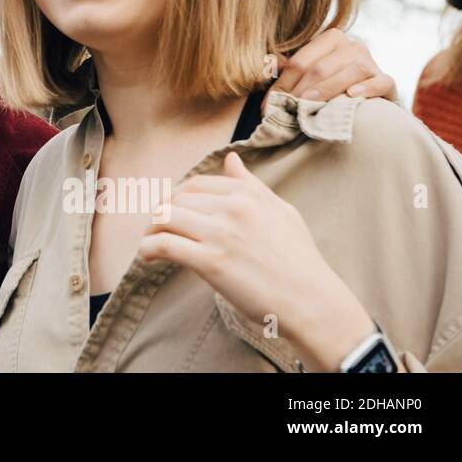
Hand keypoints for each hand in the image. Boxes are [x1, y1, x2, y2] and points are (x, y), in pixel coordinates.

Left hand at [140, 152, 374, 370]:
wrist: (313, 302)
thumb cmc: (300, 261)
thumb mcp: (282, 213)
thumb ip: (252, 185)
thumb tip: (230, 159)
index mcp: (248, 194)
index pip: (195, 185)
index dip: (177, 198)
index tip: (172, 213)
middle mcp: (233, 208)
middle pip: (176, 200)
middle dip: (160, 213)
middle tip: (156, 229)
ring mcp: (221, 234)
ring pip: (165, 218)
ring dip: (150, 229)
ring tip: (149, 242)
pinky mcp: (211, 262)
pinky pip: (164, 245)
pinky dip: (148, 249)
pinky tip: (148, 257)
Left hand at [267, 28, 396, 110]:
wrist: (365, 97)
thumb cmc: (328, 85)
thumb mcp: (307, 73)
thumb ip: (288, 69)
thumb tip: (268, 66)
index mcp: (330, 38)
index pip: (300, 62)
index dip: (283, 83)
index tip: (269, 104)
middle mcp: (352, 46)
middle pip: (321, 68)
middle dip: (300, 90)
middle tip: (286, 110)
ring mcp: (371, 62)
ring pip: (349, 72)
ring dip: (327, 89)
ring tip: (309, 103)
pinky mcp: (387, 81)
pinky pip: (380, 81)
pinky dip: (367, 88)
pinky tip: (352, 95)